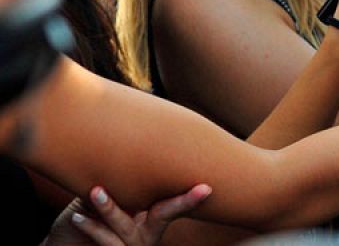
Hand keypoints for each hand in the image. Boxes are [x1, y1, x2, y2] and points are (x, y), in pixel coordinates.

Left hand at [46, 184, 210, 245]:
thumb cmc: (83, 222)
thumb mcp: (98, 202)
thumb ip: (112, 188)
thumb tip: (114, 154)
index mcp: (150, 218)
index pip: (173, 203)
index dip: (191, 196)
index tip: (208, 187)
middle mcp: (147, 234)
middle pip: (166, 214)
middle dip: (184, 202)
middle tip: (203, 189)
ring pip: (127, 227)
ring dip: (111, 208)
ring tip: (95, 191)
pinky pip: (107, 241)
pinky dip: (93, 227)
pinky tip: (78, 217)